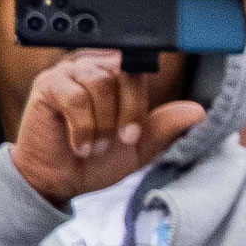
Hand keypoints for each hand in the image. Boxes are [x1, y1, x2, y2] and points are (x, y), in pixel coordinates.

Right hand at [8, 51, 207, 206]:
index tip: (133, 136)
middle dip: (127, 112)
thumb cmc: (98, 159)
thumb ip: (165, 127)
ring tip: (96, 147)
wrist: (59, 179)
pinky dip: (83, 127)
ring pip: (99, 83)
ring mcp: (69, 72)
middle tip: (121, 141)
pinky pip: (74, 97)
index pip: (141, 71)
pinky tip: (80, 146)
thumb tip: (198, 112)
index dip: (140, 104)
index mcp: (118, 74)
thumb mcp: (139, 146)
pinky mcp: (47, 85)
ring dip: (103, 122)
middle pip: (124, 72)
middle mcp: (94, 65)